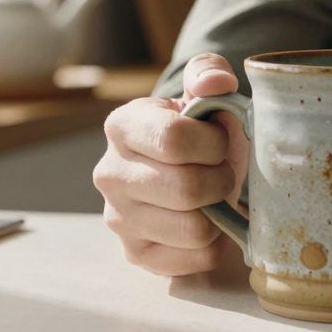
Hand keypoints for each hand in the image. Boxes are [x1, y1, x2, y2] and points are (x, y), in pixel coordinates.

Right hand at [93, 53, 249, 275]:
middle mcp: (109, 173)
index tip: (220, 140)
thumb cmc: (202, 129)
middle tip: (222, 171)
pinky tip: (208, 222)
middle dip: (220, 179)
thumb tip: (215, 82)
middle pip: (187, 189)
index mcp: (123, 125)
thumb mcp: (206, 93)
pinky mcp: (136, 254)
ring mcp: (118, 218)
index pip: (174, 139)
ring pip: (193, 228)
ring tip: (213, 195)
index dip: (213, 142)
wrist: (193, 170)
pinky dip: (216, 243)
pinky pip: (195, 258)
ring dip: (219, 212)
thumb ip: (209, 73)